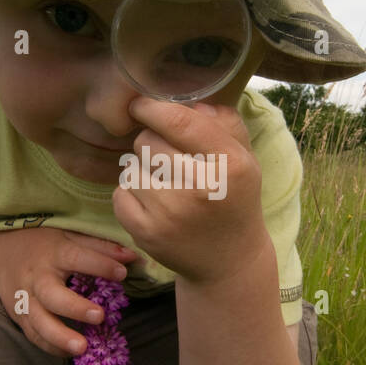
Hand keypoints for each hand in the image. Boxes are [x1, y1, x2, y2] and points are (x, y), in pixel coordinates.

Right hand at [0, 227, 137, 356]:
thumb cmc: (43, 243)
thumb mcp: (69, 236)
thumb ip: (100, 247)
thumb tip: (134, 257)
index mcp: (53, 252)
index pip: (77, 258)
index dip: (100, 264)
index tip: (123, 273)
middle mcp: (37, 277)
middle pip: (52, 295)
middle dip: (75, 308)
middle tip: (100, 317)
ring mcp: (25, 300)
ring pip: (39, 322)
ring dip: (59, 337)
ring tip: (82, 348)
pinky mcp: (19, 316)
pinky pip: (34, 335)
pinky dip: (51, 347)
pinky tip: (71, 353)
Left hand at [111, 98, 267, 285]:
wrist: (228, 261)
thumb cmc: (234, 200)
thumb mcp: (245, 159)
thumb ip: (225, 124)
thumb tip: (193, 103)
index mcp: (229, 166)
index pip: (179, 122)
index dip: (152, 108)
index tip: (140, 104)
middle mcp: (201, 189)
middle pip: (148, 142)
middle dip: (151, 143)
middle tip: (167, 158)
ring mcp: (171, 214)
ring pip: (131, 167)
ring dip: (142, 170)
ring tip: (164, 182)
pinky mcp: (148, 234)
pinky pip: (120, 194)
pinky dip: (131, 193)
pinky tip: (152, 201)